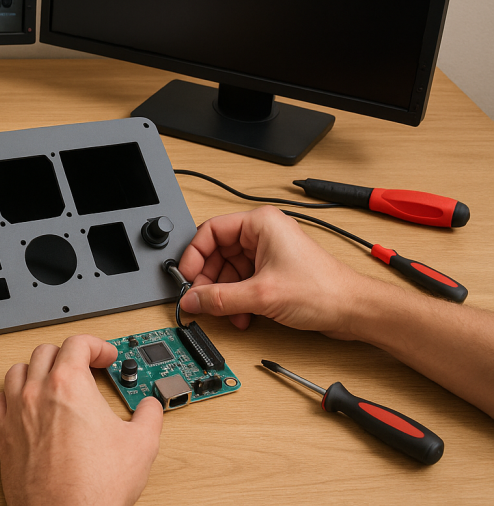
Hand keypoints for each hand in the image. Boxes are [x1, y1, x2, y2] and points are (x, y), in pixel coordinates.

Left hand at [0, 335, 162, 505]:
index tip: (105, 356)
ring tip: (53, 379)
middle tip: (85, 367)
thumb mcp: (141, 445)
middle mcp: (37, 393)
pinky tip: (23, 403)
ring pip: (18, 370)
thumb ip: (149, 415)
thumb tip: (150, 407)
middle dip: (69, 355)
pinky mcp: (4, 435)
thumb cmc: (94, 488)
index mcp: (69, 385)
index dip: (97, 345)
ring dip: (37, 369)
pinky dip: (11, 395)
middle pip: (47, 351)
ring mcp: (16, 413)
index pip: (78, 343)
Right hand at [177, 206, 375, 339]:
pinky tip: (241, 315)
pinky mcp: (272, 273)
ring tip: (225, 312)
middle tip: (200, 299)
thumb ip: (219, 298)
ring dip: (223, 295)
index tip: (185, 277)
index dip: (194, 255)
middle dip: (208, 280)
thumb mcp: (261, 295)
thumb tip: (191, 301)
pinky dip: (237, 300)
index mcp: (260, 223)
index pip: (211, 231)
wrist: (353, 310)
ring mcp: (268, 254)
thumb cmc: (324, 290)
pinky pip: (242, 282)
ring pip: (228, 271)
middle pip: (217, 253)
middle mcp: (263, 234)